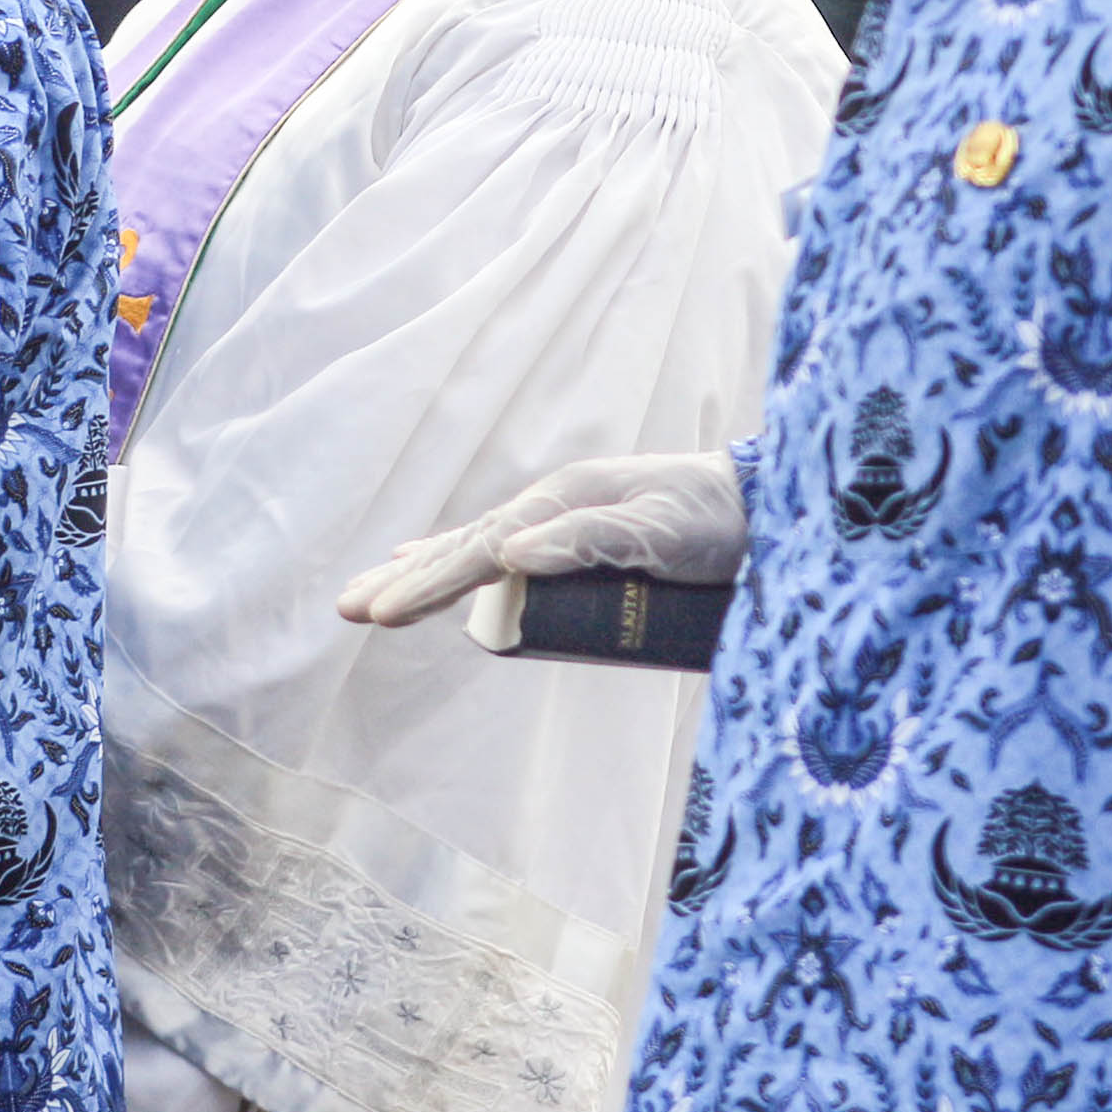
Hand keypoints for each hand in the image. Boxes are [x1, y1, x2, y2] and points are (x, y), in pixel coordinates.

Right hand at [337, 452, 746, 628]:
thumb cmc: (718, 521)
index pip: (481, 550)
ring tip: (370, 589)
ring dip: (423, 569)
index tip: (382, 610)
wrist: (764, 501)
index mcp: (563, 502)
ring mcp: (563, 516)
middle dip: (407, 580)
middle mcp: (554, 504)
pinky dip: (462, 557)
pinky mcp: (576, 533)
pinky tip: (438, 561)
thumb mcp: (660, 532)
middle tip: (348, 609)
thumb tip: (512, 553)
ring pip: (476, 546)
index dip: (428, 582)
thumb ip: (590, 541)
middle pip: (466, 547)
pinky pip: (503, 547)